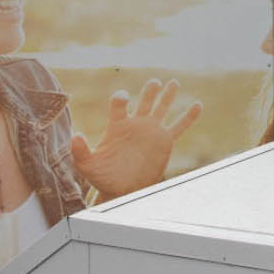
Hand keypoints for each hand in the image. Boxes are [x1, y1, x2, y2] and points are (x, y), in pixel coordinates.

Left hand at [70, 78, 201, 198]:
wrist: (121, 190)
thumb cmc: (103, 177)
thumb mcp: (87, 165)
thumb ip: (80, 151)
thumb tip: (76, 136)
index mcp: (117, 125)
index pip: (119, 105)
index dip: (120, 99)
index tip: (123, 98)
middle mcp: (135, 124)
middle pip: (144, 101)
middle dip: (150, 91)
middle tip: (155, 82)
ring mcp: (151, 131)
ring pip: (161, 109)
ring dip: (167, 96)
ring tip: (173, 83)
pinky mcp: (164, 141)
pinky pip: (179, 127)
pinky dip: (188, 117)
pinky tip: (197, 105)